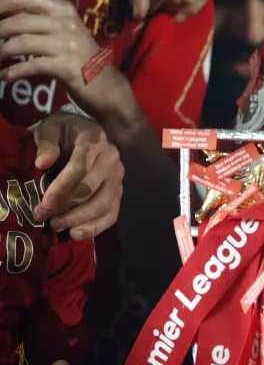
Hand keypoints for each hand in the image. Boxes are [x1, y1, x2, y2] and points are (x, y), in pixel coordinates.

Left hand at [0, 0, 138, 122]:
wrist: (108, 87)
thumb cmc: (81, 59)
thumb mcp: (64, 33)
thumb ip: (40, 22)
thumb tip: (5, 15)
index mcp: (64, 10)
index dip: (2, 3)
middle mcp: (66, 23)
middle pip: (19, 21)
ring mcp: (68, 45)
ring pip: (22, 43)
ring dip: (2, 53)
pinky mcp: (67, 66)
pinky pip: (32, 65)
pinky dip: (14, 71)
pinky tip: (5, 75)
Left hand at [33, 113, 122, 239]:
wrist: (84, 131)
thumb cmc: (64, 131)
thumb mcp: (50, 130)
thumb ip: (46, 144)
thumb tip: (42, 163)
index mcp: (94, 140)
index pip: (78, 169)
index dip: (60, 189)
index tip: (43, 205)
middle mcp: (111, 159)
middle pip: (90, 189)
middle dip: (66, 208)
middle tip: (44, 218)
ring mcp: (118, 177)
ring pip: (102, 204)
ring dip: (79, 219)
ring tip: (57, 227)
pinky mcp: (119, 191)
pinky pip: (112, 213)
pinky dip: (96, 227)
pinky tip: (78, 234)